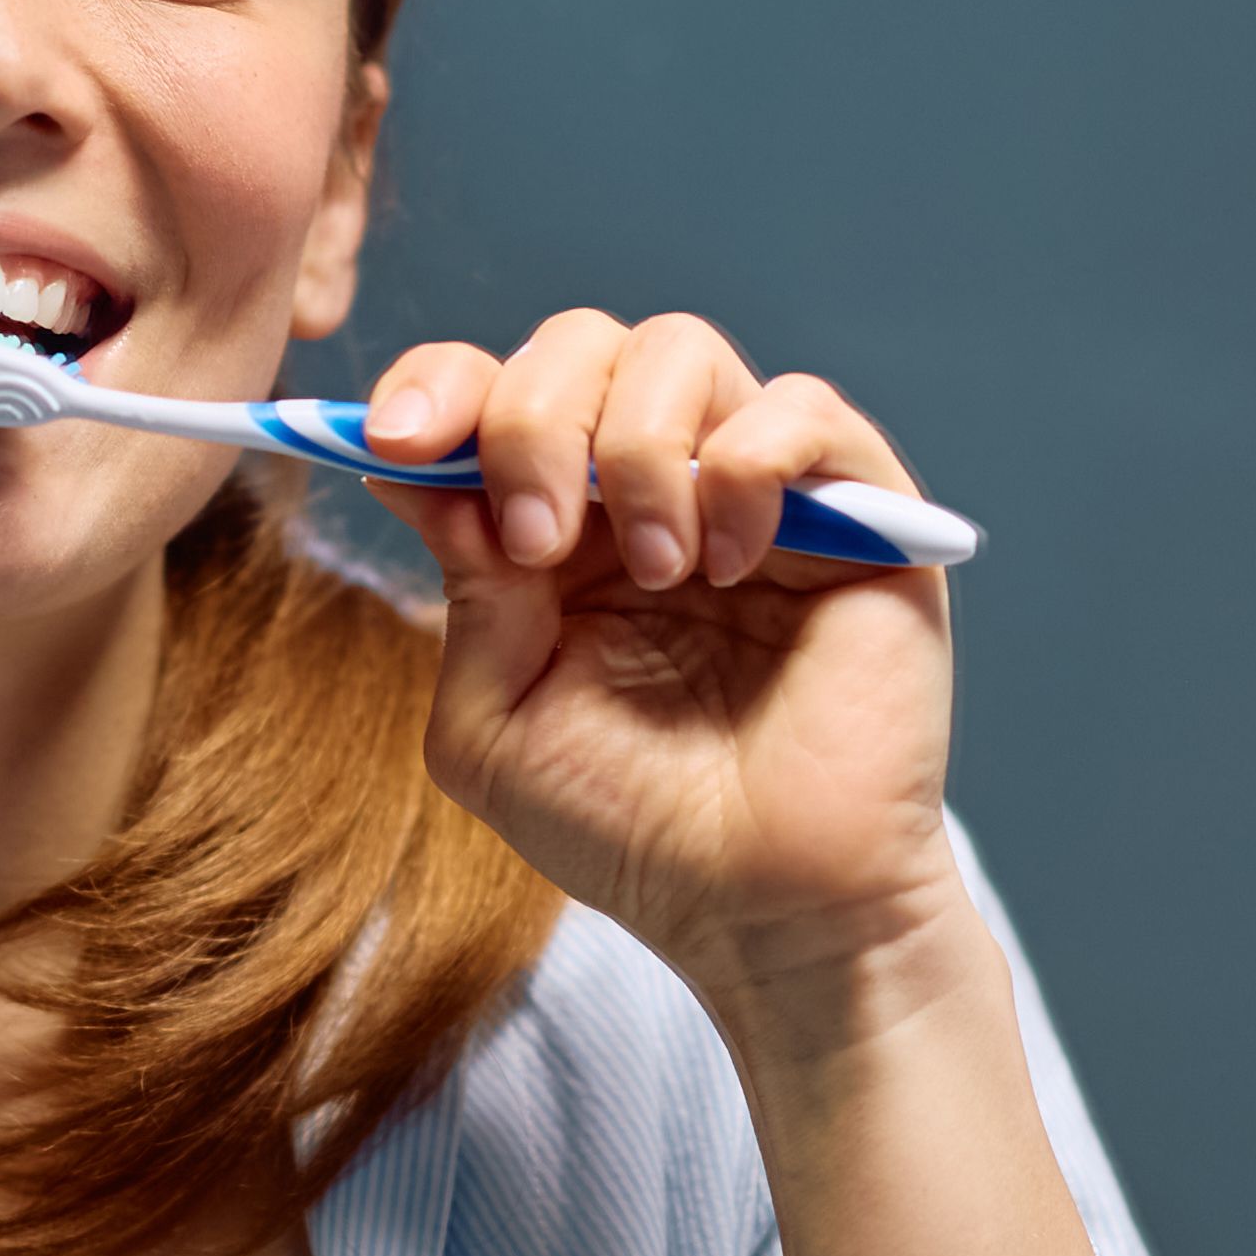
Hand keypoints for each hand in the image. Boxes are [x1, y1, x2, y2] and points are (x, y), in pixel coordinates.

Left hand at [365, 310, 973, 1048]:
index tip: (394, 437)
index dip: (438, 386)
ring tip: (658, 573)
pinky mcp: (861, 514)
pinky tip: (731, 562)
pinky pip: (805, 411)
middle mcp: (655, 488)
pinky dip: (749, 464)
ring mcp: (757, 492)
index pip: (491, 394)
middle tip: (538, 540)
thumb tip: (414, 470)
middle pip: (581, 344)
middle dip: (533, 419)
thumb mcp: (494, 725)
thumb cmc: (634, 831)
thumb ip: (464, 597)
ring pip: (683, 350)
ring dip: (640, 449)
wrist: (764, 910)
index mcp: (560, 527)